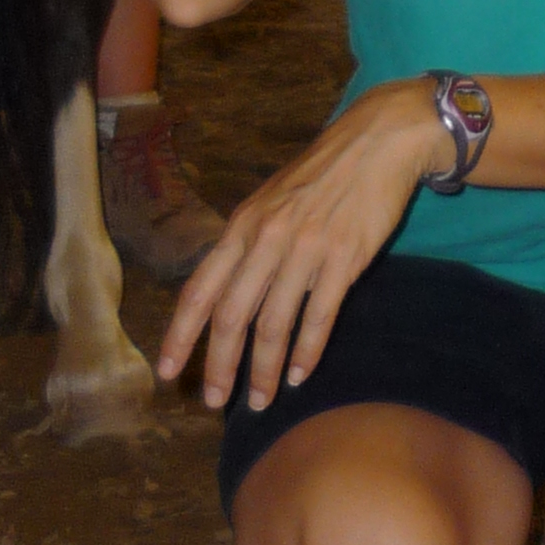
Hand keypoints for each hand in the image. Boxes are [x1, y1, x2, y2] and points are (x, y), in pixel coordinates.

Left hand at [156, 82, 447, 411]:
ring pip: (274, 324)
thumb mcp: (271, 200)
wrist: (377, 141)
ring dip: (264, 370)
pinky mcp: (344, 258)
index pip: (201, 290)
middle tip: (217, 403)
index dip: (181, 335)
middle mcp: (267, 239)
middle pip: (233, 316)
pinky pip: (319, 317)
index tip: (167, 373)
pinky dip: (307, 352)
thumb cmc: (321, 174)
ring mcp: (306, 249)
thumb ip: (248, 243)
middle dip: (221, 366)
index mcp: (242, 225)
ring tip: (261, 400)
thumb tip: (225, 293)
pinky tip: (301, 375)